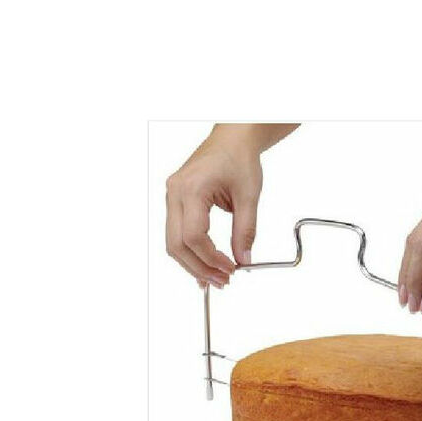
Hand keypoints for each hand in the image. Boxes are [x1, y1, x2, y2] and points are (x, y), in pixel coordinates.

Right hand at [165, 126, 263, 287]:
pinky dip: (190, 252)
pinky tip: (204, 266)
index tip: (231, 269)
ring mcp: (172, 197)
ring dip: (193, 264)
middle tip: (222, 281)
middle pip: (177, 245)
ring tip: (215, 278)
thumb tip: (243, 260)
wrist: (233, 139)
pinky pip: (177, 233)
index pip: (194, 236)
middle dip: (199, 268)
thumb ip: (246, 231)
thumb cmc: (239, 158)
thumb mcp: (249, 196)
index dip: (211, 259)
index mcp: (191, 189)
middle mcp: (175, 193)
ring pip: (173, 242)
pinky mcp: (176, 201)